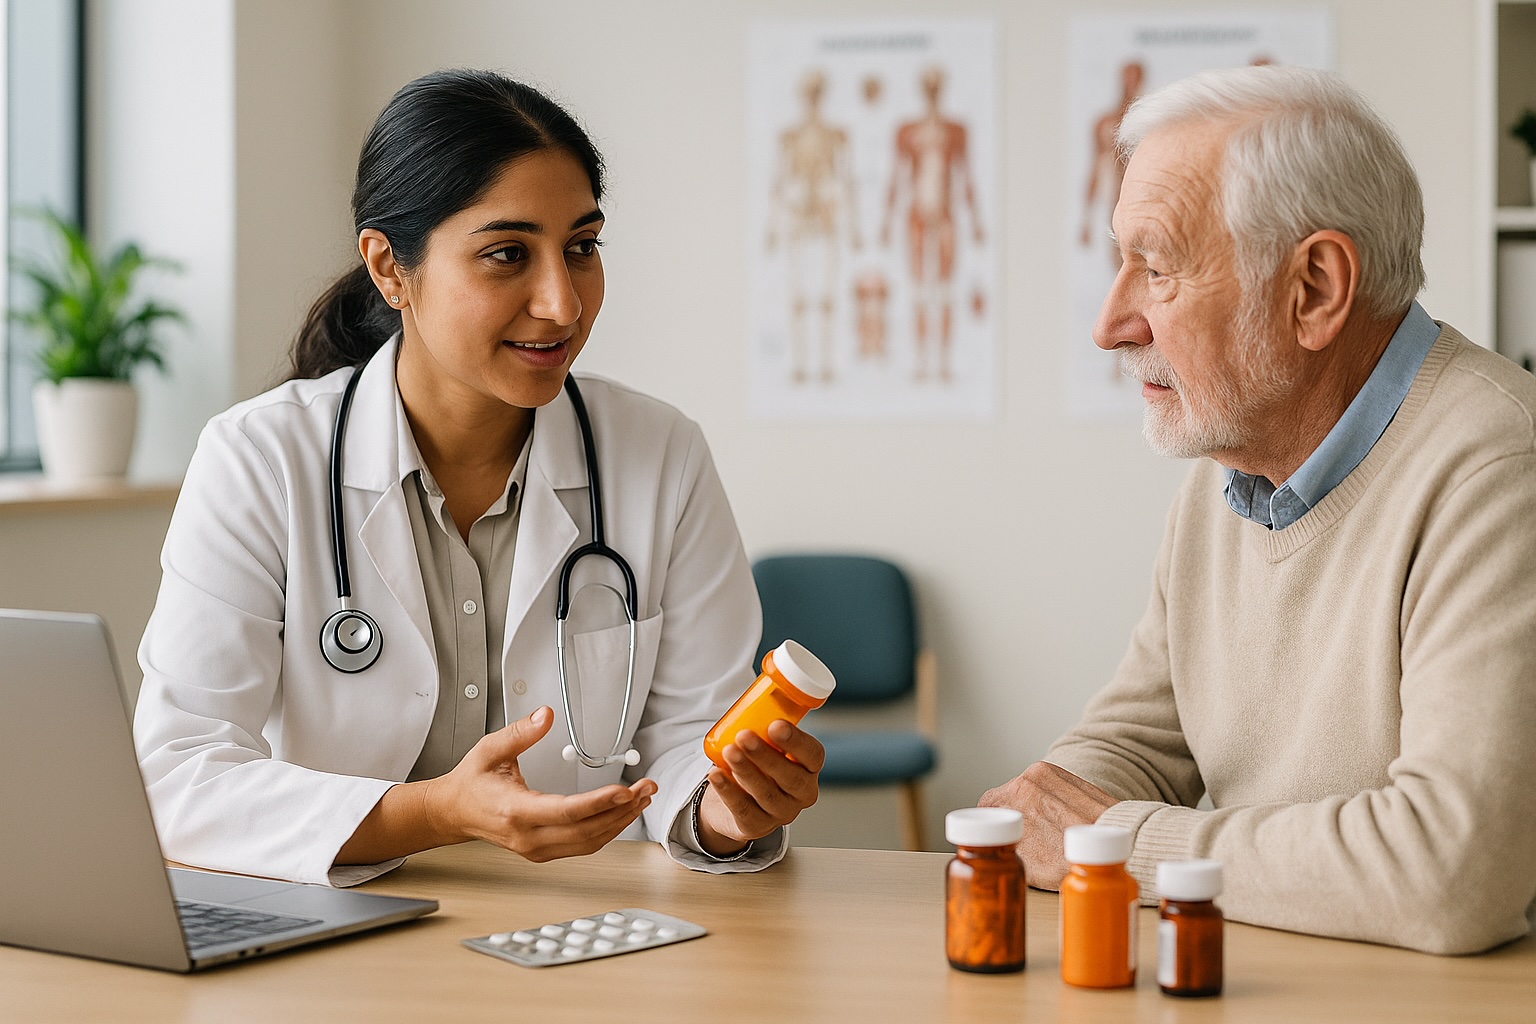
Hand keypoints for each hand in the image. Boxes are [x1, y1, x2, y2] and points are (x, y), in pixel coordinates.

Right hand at [425, 706, 655, 862]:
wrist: (453, 812)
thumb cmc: (471, 783)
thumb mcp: (490, 750)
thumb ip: (520, 732)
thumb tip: (546, 715)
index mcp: (515, 811)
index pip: (565, 812)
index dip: (598, 802)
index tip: (624, 790)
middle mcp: (528, 836)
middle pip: (585, 830)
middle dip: (621, 810)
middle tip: (645, 789)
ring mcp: (536, 849)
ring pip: (587, 842)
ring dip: (619, 822)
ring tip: (641, 799)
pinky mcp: (542, 852)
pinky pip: (581, 846)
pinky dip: (606, 831)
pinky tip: (621, 814)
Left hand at [696, 720, 823, 856]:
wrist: (740, 801)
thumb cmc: (759, 761)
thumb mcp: (770, 743)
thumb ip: (767, 720)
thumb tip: (757, 681)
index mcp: (810, 768)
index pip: (813, 755)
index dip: (796, 741)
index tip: (775, 725)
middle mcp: (802, 793)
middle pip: (789, 777)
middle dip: (766, 755)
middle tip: (744, 736)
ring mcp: (781, 813)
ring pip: (765, 794)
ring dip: (746, 771)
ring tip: (729, 751)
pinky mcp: (756, 826)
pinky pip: (742, 810)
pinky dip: (727, 791)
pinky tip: (714, 775)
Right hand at [978, 761, 1116, 888]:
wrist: (1119, 845)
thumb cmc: (1074, 858)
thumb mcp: (1026, 863)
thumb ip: (1003, 846)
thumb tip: (994, 847)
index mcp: (1019, 791)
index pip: (987, 805)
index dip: (990, 826)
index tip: (998, 839)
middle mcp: (1035, 774)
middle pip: (1010, 797)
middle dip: (1014, 818)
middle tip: (1026, 842)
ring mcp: (1055, 773)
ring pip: (1031, 793)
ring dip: (1034, 810)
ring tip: (1047, 835)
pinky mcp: (1073, 778)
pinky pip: (1051, 791)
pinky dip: (1052, 806)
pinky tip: (1061, 826)